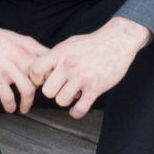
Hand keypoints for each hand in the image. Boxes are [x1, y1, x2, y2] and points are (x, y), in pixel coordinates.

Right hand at [0, 12, 52, 113]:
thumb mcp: (18, 39)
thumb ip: (31, 50)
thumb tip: (43, 61)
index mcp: (29, 46)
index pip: (50, 63)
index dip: (55, 75)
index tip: (52, 84)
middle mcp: (22, 56)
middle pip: (43, 78)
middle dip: (43, 91)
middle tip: (38, 99)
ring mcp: (9, 66)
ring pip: (28, 90)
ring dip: (27, 103)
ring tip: (24, 108)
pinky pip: (7, 96)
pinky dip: (10, 105)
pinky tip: (10, 108)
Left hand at [37, 19, 151, 114]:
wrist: (117, 41)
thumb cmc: (93, 43)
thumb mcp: (69, 43)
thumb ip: (56, 56)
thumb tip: (43, 69)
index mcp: (60, 52)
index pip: (35, 70)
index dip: (37, 79)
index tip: (44, 80)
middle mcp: (68, 65)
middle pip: (47, 91)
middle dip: (53, 92)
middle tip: (60, 88)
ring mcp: (82, 77)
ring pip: (61, 101)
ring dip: (66, 100)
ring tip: (72, 94)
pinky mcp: (95, 88)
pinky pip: (79, 109)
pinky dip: (76, 112)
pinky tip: (78, 106)